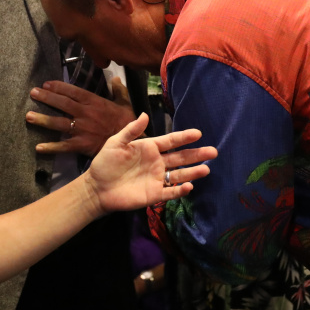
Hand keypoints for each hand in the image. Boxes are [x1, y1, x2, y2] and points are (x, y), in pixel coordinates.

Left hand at [27, 78, 134, 155]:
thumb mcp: (124, 103)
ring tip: (29, 116)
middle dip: (46, 98)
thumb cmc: (127, 122)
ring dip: (43, 119)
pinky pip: (64, 146)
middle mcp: (85, 113)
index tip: (46, 84)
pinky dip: (51, 147)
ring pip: (59, 122)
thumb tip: (116, 78)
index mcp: (94, 102)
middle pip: (62, 104)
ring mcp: (82, 129)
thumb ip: (118, 90)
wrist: (130, 142)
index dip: (58, 87)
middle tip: (33, 93)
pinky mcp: (81, 144)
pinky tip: (38, 147)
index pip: (73, 91)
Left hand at [84, 113, 216, 213]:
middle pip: (181, 158)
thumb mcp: (116, 143)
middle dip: (197, 155)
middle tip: (213, 152)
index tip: (198, 133)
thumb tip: (145, 114)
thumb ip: (131, 130)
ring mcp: (157, 179)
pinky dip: (180, 190)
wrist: (97, 187)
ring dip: (193, 172)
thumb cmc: (105, 163)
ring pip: (179, 174)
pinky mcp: (154, 195)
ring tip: (206, 169)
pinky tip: (189, 186)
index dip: (184, 137)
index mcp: (150, 148)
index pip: (171, 141)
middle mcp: (157, 162)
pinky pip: (170, 192)